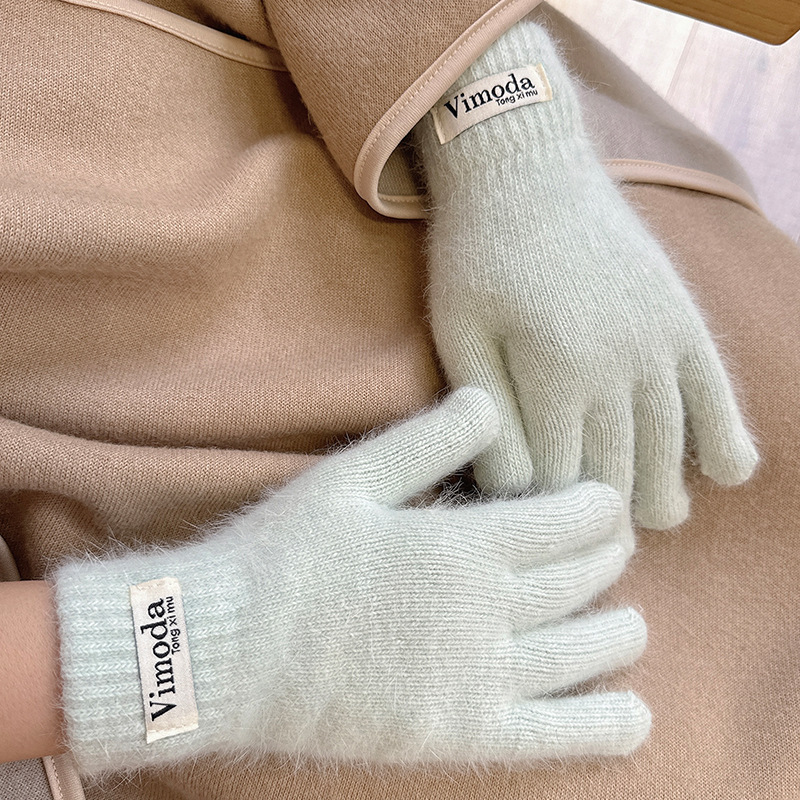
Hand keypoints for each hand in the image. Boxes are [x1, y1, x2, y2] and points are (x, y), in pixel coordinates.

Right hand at [54, 388, 648, 772]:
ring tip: (627, 621)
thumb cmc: (284, 556)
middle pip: (581, 581)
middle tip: (614, 550)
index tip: (606, 503)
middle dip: (610, 560)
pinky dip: (602, 726)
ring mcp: (475, 678)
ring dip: (618, 633)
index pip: (567, 521)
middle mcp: (484, 610)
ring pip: (580, 652)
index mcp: (461, 543)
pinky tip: (633, 715)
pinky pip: (552, 734)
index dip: (600, 508)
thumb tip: (489, 400)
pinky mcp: (458, 734)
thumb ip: (427, 441)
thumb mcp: (349, 478)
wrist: (226, 653)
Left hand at [414, 20, 757, 528]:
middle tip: (589, 539)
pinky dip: (725, 440)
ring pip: (669, 449)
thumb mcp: (457, 333)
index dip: (543, 513)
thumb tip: (514, 487)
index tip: (534, 529)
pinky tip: (725, 472)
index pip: (555, 479)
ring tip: (649, 516)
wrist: (527, 167)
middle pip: (615, 473)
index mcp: (555, 375)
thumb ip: (486, 414)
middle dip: (598, 514)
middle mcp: (619, 367)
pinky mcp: (685, 321)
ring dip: (659, 493)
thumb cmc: (477, 254)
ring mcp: (661, 344)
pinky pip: (717, 396)